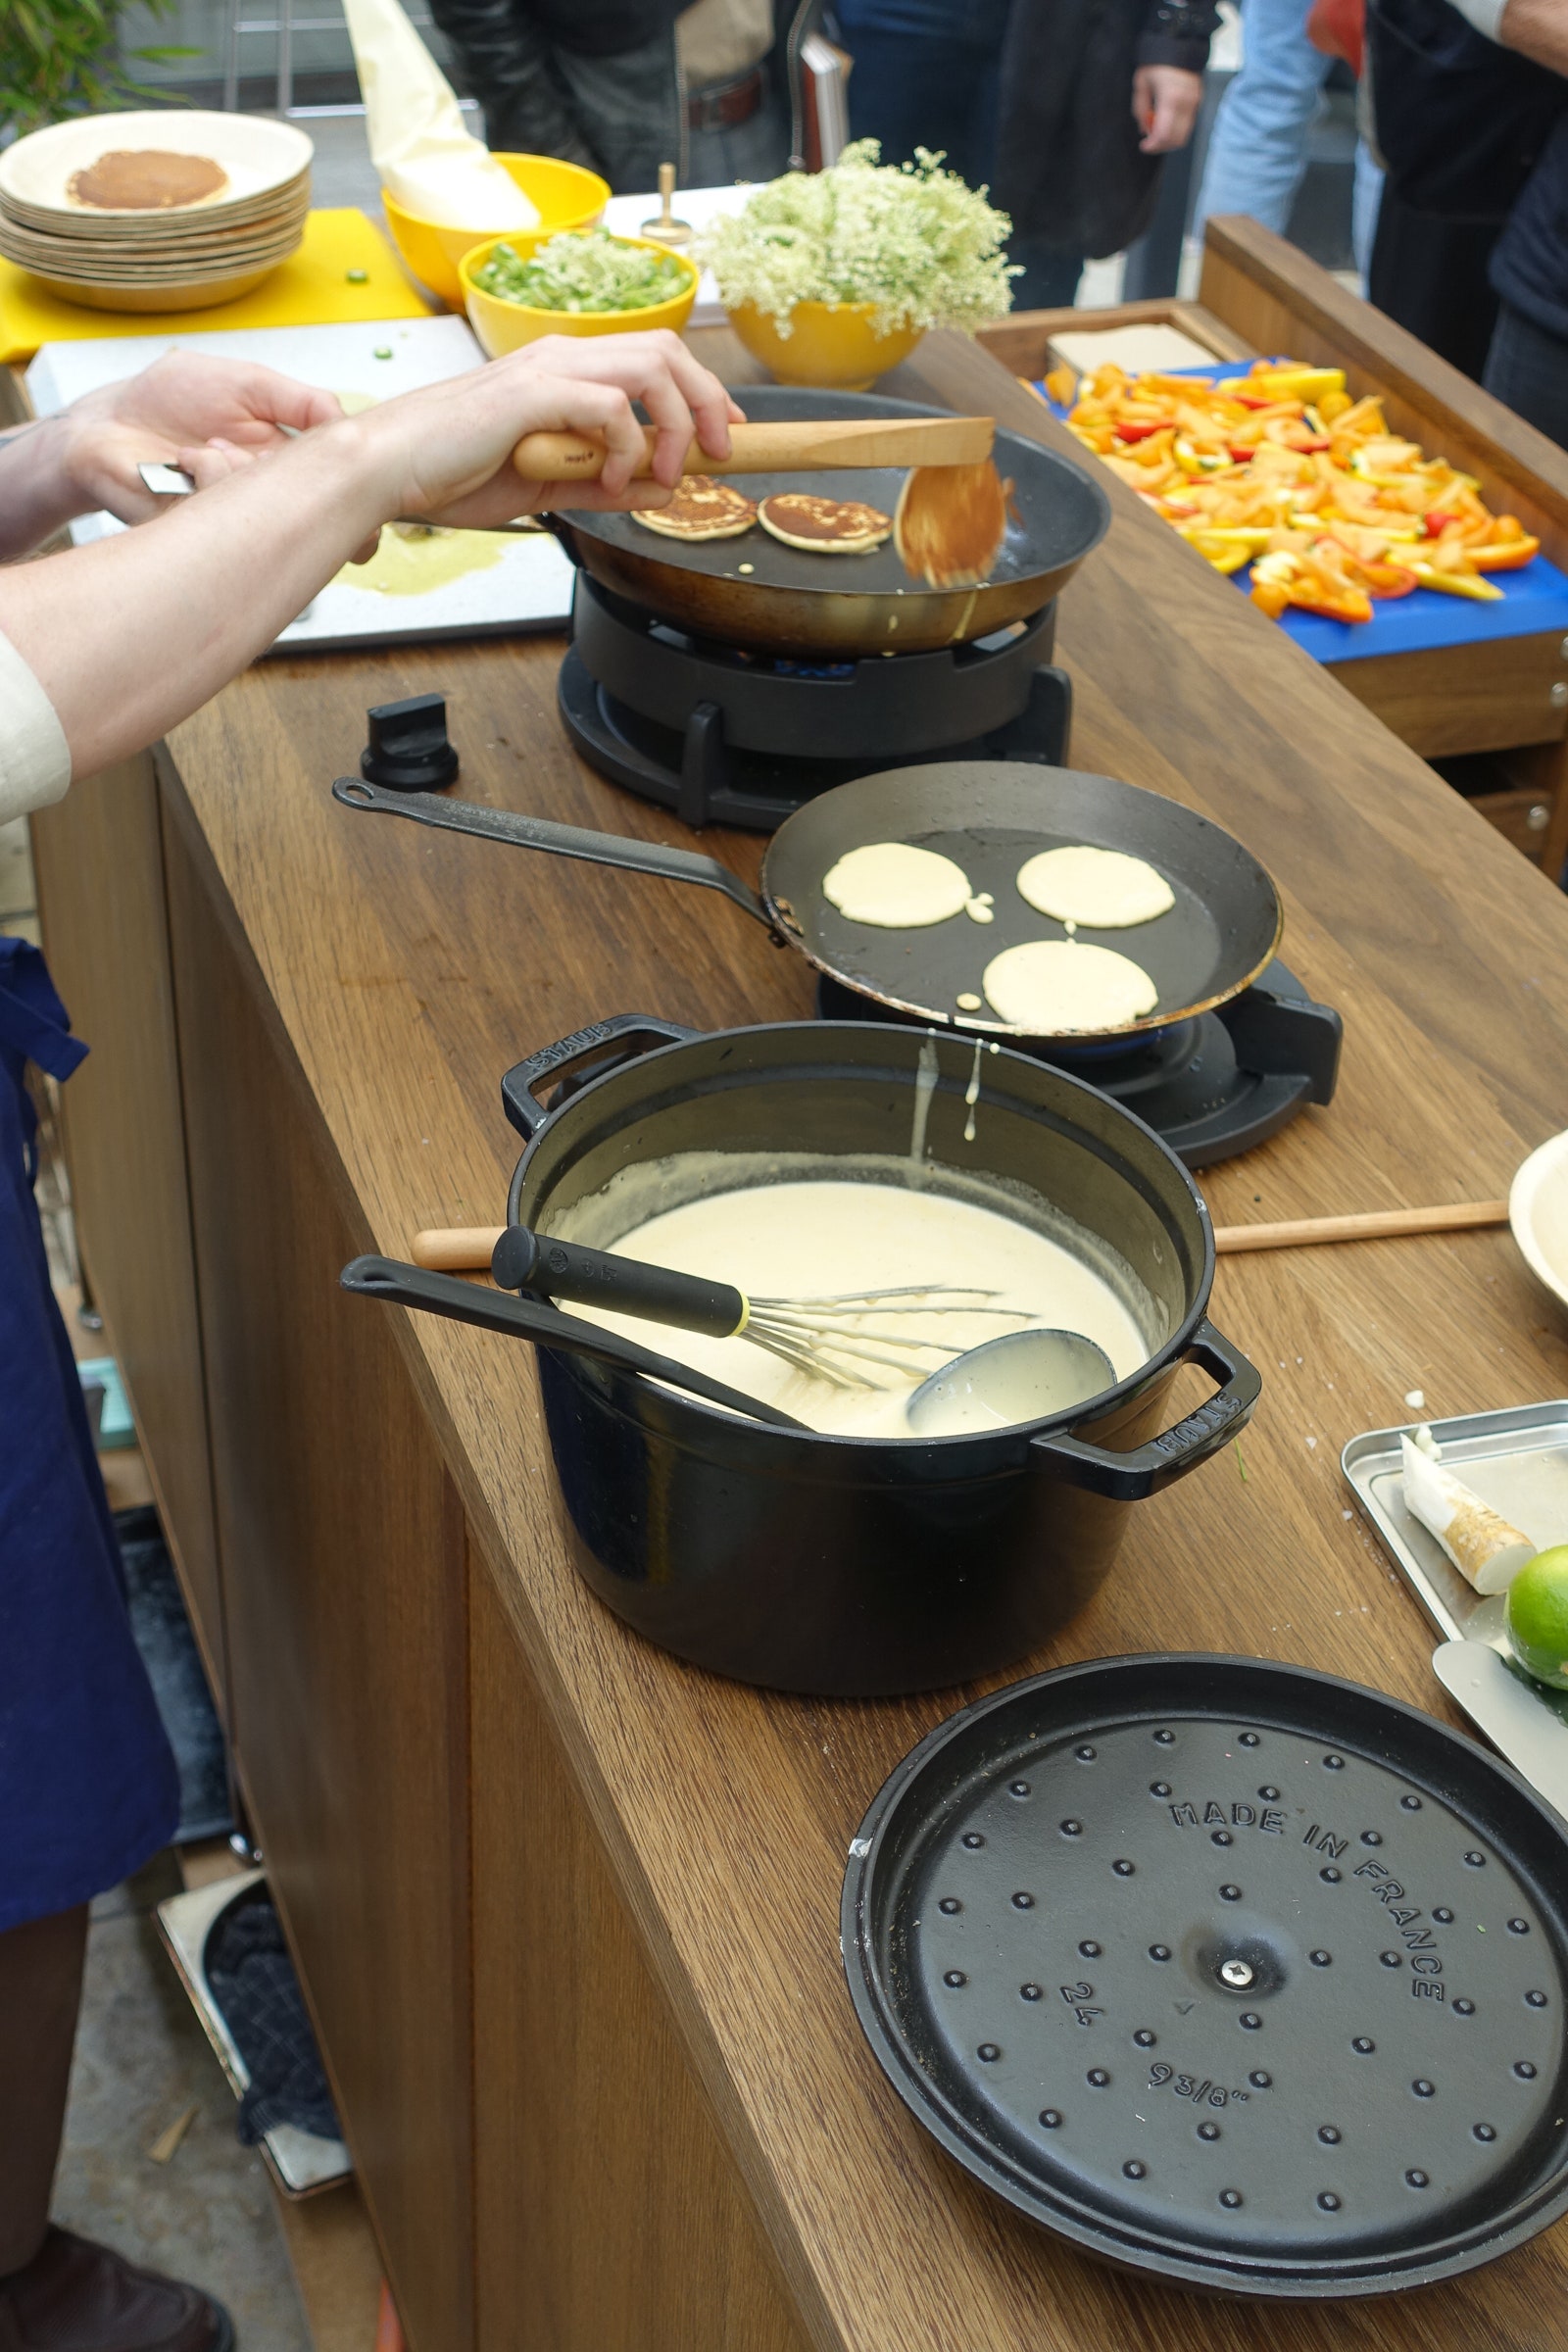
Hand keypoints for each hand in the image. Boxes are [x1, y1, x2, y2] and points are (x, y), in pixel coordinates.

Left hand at [54, 350, 345, 524]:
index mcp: (285, 466)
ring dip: (238, 472)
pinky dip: (205, 478)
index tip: (367, 504)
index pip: (337, 497)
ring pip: (268, 516)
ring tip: (204, 448)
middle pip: (313, 521)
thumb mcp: (245, 382)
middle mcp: (265, 499)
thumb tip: (346, 422)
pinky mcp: (201, 532)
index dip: (359, 507)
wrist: (105, 424)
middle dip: (310, 501)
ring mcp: (234, 519)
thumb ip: (300, 401)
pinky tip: (184, 460)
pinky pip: (224, 516)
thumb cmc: (167, 399)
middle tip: (275, 464)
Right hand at [342, 330, 744, 529]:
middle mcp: (560, 356)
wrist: (388, 470)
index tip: (725, 435)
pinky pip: (610, 407)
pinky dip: (626, 448)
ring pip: (649, 367)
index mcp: (563, 371)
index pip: (653, 357)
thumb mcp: (546, 487)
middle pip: (666, 349)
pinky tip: (607, 481)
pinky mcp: (532, 392)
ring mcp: (546, 369)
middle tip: (718, 451)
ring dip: (674, 424)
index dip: (702, 390)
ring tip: (664, 473)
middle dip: (708, 399)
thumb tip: (662, 491)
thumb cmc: (451, 472)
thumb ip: (604, 487)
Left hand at [1132, 64, 1203, 153]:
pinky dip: (1176, 128)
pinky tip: (1165, 120)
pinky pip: (1188, 123)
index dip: (1153, 145)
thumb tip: (1144, 129)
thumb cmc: (1157, 60)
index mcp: (1171, 99)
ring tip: (1156, 129)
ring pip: (1184, 134)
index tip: (1144, 146)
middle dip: (1161, 145)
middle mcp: (1187, 103)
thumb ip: (1140, 109)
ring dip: (1169, 138)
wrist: (1179, 40)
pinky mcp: (1199, 100)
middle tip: (1149, 142)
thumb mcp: (1141, 83)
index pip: (1164, 135)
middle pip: (1176, 139)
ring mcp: (1195, 102)